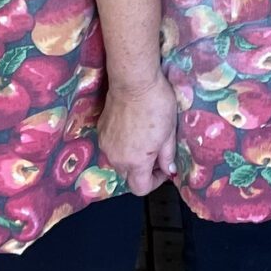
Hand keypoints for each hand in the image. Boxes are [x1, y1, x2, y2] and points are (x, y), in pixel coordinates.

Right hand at [99, 68, 176, 194]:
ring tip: (145, 138)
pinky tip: (132, 127)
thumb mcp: (169, 133)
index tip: (164, 169)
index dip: (155, 183)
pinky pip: (112, 146)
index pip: (140, 189)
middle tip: (157, 151)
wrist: (134, 82)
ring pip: (119, 161)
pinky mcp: (100, 131)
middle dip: (143, 169)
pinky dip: (122, 144)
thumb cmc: (156, 106)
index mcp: (135, 162)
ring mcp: (106, 144)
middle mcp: (116, 158)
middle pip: (129, 175)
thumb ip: (167, 156)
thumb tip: (169, 170)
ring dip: (132, 157)